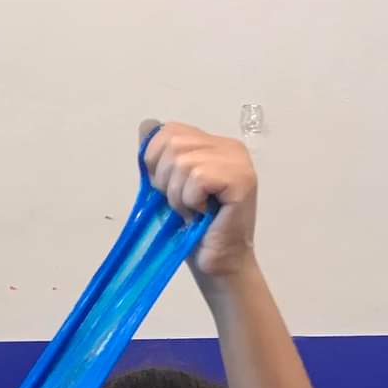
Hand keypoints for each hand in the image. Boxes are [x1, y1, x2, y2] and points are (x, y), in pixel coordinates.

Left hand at [141, 120, 257, 280]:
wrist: (216, 263)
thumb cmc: (192, 230)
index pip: (168, 131)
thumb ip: (158, 157)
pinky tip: (203, 214)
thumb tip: (146, 124)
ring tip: (193, 211)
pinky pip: (198, 177)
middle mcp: (229, 147)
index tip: (166, 190)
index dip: (155, 162)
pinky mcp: (241, 179)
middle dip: (165, 181)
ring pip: (184, 162)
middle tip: (182, 205)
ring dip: (178, 195)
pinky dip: (190, 200)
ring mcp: (238, 161)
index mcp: (212, 145)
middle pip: (173, 144)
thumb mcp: (167, 187)